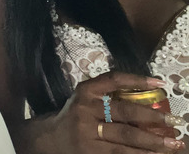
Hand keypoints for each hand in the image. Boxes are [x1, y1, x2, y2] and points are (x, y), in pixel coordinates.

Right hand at [14, 72, 185, 153]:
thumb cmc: (74, 115)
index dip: (137, 79)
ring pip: (126, 137)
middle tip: (175, 121)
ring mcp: (87, 132)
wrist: (50, 138)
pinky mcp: (90, 152)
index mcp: (85, 90)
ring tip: (173, 144)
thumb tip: (145, 98)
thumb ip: (106, 95)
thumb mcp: (84, 98)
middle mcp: (85, 108)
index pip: (113, 79)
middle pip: (124, 111)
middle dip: (152, 117)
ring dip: (153, 142)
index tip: (159, 82)